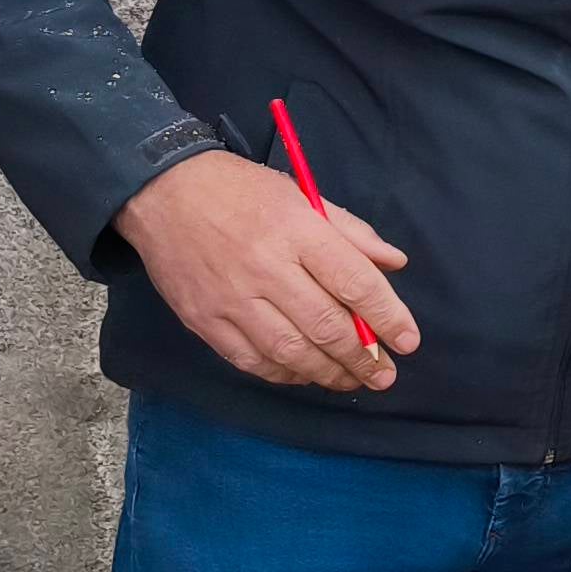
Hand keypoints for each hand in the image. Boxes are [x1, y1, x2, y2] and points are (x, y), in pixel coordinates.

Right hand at [116, 151, 415, 391]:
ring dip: (328, 372)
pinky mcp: (204, 321)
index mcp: (297, 231)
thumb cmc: (242, 192)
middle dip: (362, 357)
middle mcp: (266, 268)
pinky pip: (252, 360)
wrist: (162, 193)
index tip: (408, 342)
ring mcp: (232, 299)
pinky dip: (284, 374)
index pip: (354, 282)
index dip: (387, 317)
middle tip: (384, 373)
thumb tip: (394, 264)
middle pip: (325, 325)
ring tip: (352, 379)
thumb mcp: (302, 196)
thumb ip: (351, 233)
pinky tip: (305, 373)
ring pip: (290, 351)